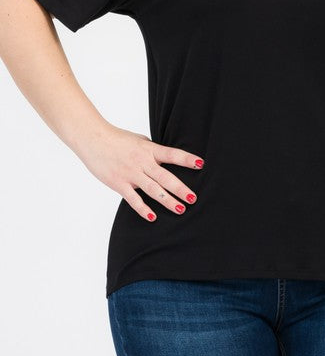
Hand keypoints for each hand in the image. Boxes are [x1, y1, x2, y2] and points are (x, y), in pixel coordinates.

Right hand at [78, 123, 203, 220]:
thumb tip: (166, 159)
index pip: (172, 154)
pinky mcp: (119, 184)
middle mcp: (142, 162)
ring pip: (153, 190)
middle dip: (181, 189)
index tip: (201, 164)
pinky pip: (133, 199)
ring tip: (181, 209)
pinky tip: (152, 217)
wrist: (93, 139)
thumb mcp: (139, 140)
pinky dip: (143, 209)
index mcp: (149, 150)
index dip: (187, 159)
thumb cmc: (117, 138)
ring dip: (168, 200)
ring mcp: (131, 174)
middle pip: (166, 177)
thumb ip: (153, 151)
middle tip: (193, 198)